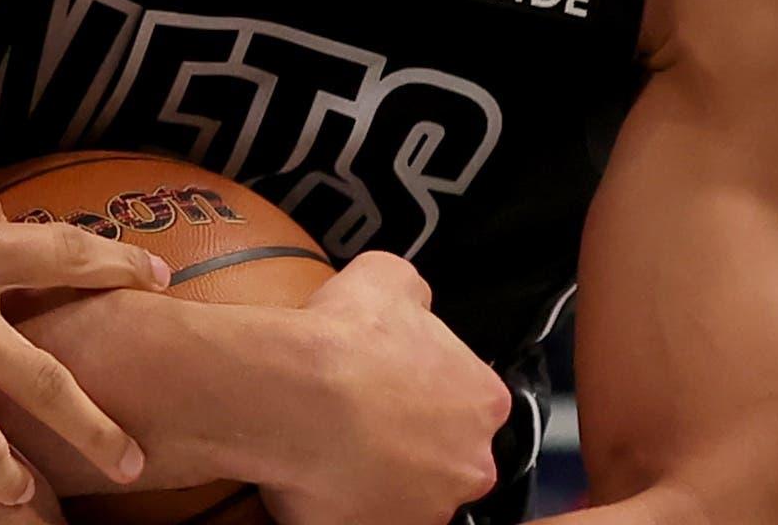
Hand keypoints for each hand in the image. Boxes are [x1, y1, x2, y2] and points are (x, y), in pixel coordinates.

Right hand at [262, 252, 512, 524]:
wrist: (295, 397)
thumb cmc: (342, 341)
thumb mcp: (384, 277)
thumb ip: (413, 292)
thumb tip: (411, 298)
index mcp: (482, 399)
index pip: (471, 399)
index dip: (429, 389)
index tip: (395, 383)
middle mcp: (470, 461)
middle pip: (448, 453)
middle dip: (412, 439)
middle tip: (362, 416)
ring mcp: (430, 507)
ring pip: (411, 492)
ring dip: (382, 474)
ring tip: (334, 446)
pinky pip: (369, 517)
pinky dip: (348, 502)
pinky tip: (319, 472)